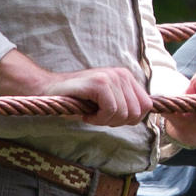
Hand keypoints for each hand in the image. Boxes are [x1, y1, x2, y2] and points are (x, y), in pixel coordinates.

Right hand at [0, 48, 152, 125]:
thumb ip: (126, 106)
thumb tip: (143, 115)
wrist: (49, 91)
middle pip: (137, 113)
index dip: (128, 119)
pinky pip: (111, 111)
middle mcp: (122, 74)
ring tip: (91, 113)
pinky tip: (86, 113)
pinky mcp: (99, 83)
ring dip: (105, 120)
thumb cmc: (78, 101)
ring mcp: (111, 76)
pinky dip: (97, 119)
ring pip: (124, 114)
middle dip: (117, 122)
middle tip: (97, 116)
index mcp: (127, 77)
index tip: (109, 116)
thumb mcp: (108, 103)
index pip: (146, 107)